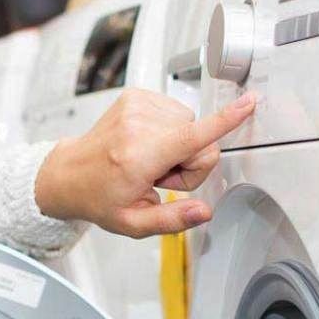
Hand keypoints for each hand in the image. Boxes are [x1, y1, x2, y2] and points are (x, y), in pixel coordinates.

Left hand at [32, 90, 256, 237]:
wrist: (68, 173)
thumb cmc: (100, 197)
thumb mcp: (133, 223)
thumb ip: (172, 220)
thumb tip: (203, 212)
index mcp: (138, 156)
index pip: (192, 136)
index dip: (225, 121)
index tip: (249, 103)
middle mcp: (137, 125)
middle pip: (200, 140)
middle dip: (189, 163)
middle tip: (159, 177)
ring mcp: (136, 105)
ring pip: (191, 124)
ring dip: (178, 145)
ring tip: (150, 161)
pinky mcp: (136, 96)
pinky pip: (176, 112)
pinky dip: (168, 130)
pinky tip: (146, 144)